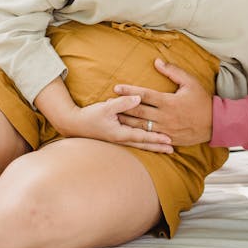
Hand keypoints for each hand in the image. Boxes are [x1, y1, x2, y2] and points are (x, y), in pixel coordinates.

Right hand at [34, 77, 172, 152]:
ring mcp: (119, 140)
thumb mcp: (106, 107)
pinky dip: (145, 143)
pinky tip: (151, 144)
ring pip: (140, 144)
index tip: (168, 140)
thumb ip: (123, 103)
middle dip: (158, 147)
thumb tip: (139, 98)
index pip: (142, 137)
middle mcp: (121, 139)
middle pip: (144, 144)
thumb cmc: (90, 116)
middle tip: (173, 149)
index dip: (156, 138)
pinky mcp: (117, 137)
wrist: (74, 124)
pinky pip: (135, 142)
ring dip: (153, 146)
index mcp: (120, 133)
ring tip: (167, 149)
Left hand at [114, 58, 212, 145]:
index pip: (144, 95)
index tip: (116, 87)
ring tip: (113, 116)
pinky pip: (148, 136)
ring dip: (126, 121)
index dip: (129, 91)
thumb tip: (157, 62)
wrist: (214, 123)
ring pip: (140, 125)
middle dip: (122, 106)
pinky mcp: (167, 138)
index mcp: (168, 101)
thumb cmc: (202, 100)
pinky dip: (136, 133)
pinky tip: (127, 130)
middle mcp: (164, 116)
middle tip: (107, 103)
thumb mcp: (190, 82)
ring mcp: (165, 129)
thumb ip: (173, 71)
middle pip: (138, 111)